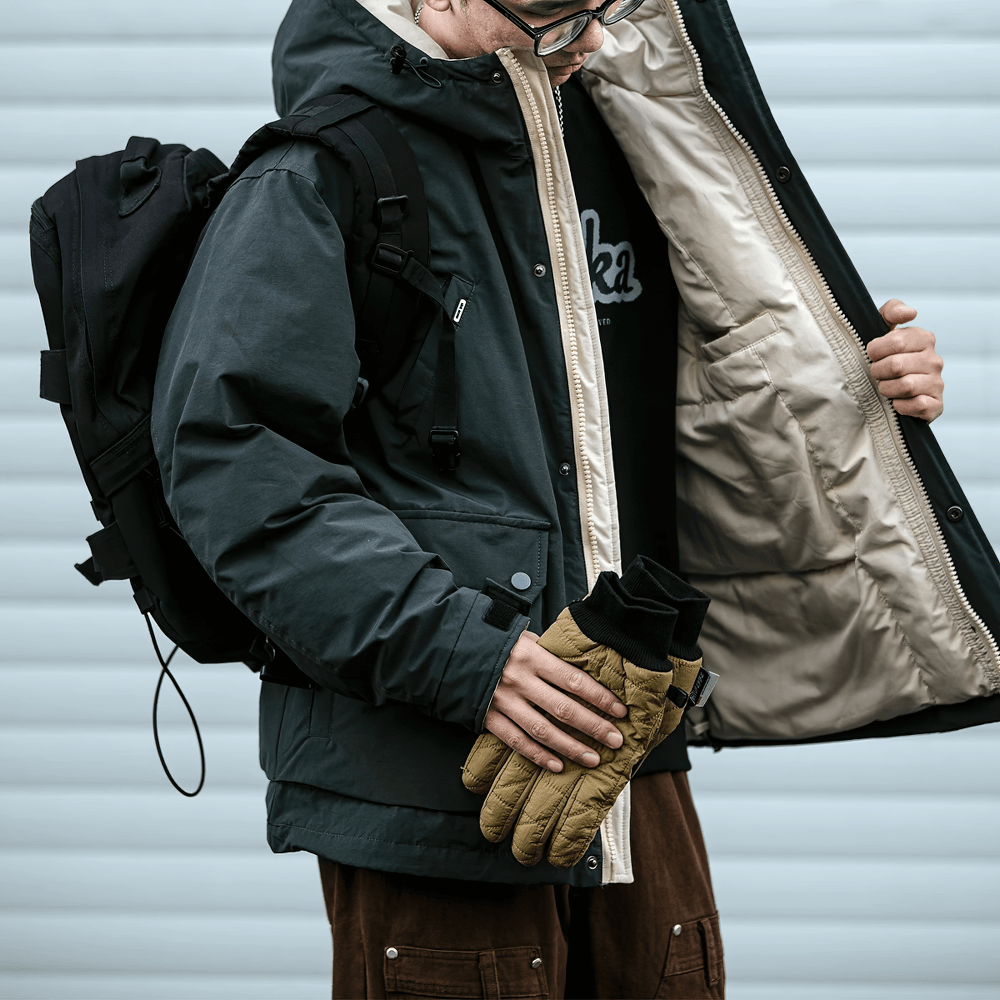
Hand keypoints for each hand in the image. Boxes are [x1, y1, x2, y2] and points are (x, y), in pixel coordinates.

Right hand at [485, 631, 626, 772]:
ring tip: (593, 758)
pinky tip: (557, 765)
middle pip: (563, 708)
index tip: (620, 710)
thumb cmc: (498, 641)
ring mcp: (503, 701)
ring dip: (570, 747)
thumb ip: (551, 654)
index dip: (599, 697)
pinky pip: (516, 741)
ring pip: (542, 730)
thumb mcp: (526, 637)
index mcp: (531, 656)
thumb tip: (584, 666)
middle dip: (593, 726)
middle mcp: (519, 680)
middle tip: (616, 740)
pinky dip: (537, 755)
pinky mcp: (489, 717)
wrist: (453, 648)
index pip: (573, 680)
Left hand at [866, 300, 943, 422]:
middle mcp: (935, 360)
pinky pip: (918, 405)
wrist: (889, 391)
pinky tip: (897, 401)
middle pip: (896, 366)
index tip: (871, 354)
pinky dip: (901, 405)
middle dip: (878, 372)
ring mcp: (937, 383)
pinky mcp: (936, 405)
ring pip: (906, 386)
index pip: (895, 342)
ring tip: (885, 386)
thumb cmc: (883, 356)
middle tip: (876, 373)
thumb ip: (891, 311)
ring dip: (886, 389)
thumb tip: (910, 312)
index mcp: (924, 338)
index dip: (875, 351)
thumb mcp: (882, 328)